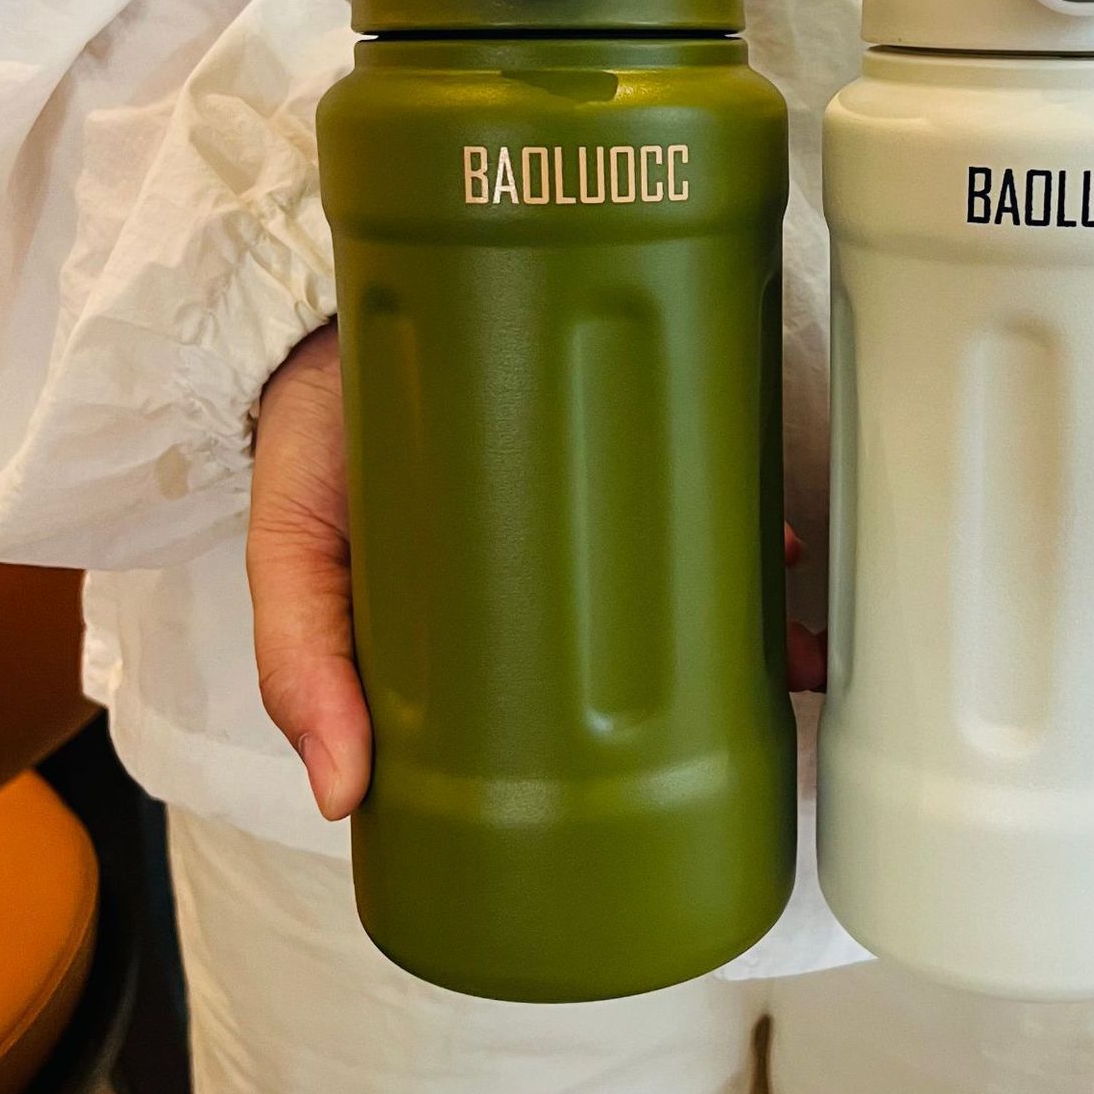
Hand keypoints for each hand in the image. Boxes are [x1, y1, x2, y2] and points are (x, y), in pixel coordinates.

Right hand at [248, 322, 825, 820]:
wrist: (320, 300)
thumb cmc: (313, 434)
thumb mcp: (291, 553)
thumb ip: (302, 658)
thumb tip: (339, 794)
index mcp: (497, 599)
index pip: (583, 667)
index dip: (651, 715)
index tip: (708, 756)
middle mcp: (560, 546)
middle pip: (662, 604)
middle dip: (731, 649)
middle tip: (782, 679)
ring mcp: (597, 480)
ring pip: (694, 541)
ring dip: (755, 582)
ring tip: (802, 613)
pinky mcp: (615, 406)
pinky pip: (695, 453)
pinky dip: (740, 492)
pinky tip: (782, 529)